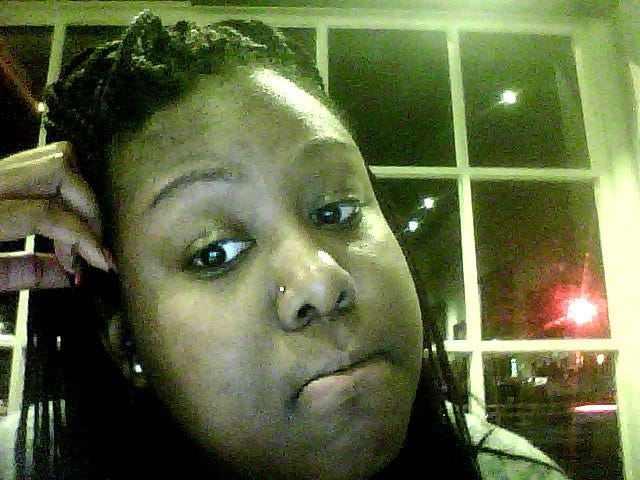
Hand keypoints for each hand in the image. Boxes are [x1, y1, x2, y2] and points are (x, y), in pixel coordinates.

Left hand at [0, 141, 114, 290]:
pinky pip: (41, 163)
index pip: (48, 211)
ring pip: (54, 155)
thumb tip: (74, 276)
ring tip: (83, 228)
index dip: (84, 237)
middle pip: (59, 169)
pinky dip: (65, 184)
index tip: (105, 263)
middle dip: (89, 206)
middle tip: (96, 242)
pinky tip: (68, 214)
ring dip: (80, 190)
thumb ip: (26, 273)